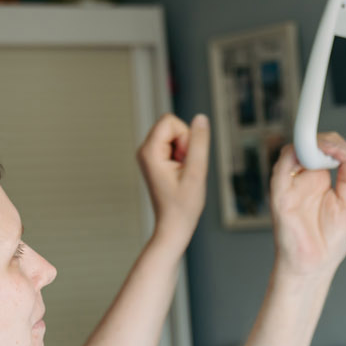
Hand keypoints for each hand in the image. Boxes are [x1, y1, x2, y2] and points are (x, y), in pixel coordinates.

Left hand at [136, 113, 209, 242]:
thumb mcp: (196, 172)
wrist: (173, 226)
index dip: (185, 137)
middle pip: (172, 126)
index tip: (184, 161)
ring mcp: (149, 155)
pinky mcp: (155, 160)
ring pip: (175, 136)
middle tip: (184, 170)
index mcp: (149, 151)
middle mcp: (144, 150)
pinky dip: (182, 158)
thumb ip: (199, 142)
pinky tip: (180, 175)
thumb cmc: (183, 206)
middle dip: (185, 145)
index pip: (170, 121)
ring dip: (185, 152)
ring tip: (182, 174)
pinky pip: (174, 145)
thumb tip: (201, 118)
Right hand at [269, 133, 345, 276]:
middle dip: (327, 141)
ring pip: (294, 150)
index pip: (324, 150)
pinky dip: (297, 156)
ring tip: (331, 153)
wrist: (314, 267)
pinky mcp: (279, 194)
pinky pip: (281, 167)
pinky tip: (315, 160)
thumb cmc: (327, 244)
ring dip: (313, 145)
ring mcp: (290, 186)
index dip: (337, 145)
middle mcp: (303, 180)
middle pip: (309, 144)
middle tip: (341, 150)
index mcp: (319, 181)